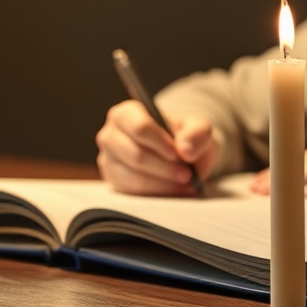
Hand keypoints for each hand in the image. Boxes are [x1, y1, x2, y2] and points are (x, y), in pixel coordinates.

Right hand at [95, 100, 216, 195]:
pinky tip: (174, 190)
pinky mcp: (114, 182)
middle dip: (165, 168)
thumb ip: (197, 133)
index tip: (179, 155)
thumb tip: (185, 149)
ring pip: (134, 177)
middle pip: (136, 155)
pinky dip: (157, 194)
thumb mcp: (198, 129)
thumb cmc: (184, 137)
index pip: (139, 127)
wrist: (179, 156)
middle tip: (188, 175)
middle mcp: (111, 135)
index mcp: (127, 113)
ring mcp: (109, 160)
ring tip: (185, 183)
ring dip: (163, 184)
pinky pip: (134, 193)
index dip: (161, 143)